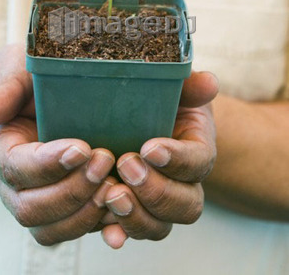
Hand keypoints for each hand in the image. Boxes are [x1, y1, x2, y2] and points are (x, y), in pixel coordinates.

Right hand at [0, 44, 116, 245]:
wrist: (41, 96)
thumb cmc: (28, 80)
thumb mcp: (15, 69)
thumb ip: (4, 87)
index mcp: (2, 149)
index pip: (16, 168)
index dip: (48, 164)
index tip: (82, 147)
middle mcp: (16, 183)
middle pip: (32, 208)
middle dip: (71, 191)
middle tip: (105, 160)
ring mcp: (40, 198)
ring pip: (53, 229)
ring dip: (85, 213)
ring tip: (115, 186)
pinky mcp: (66, 206)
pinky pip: (76, 230)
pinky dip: (100, 226)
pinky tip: (122, 212)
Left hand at [101, 71, 217, 248]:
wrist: (148, 122)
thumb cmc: (164, 104)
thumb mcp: (178, 90)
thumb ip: (192, 86)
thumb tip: (208, 82)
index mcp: (198, 152)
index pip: (198, 161)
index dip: (177, 159)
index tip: (150, 147)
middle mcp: (184, 185)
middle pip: (186, 204)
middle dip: (156, 190)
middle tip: (127, 166)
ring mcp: (159, 204)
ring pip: (160, 226)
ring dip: (136, 215)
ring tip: (111, 193)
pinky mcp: (133, 214)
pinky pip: (131, 233)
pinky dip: (118, 233)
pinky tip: (106, 229)